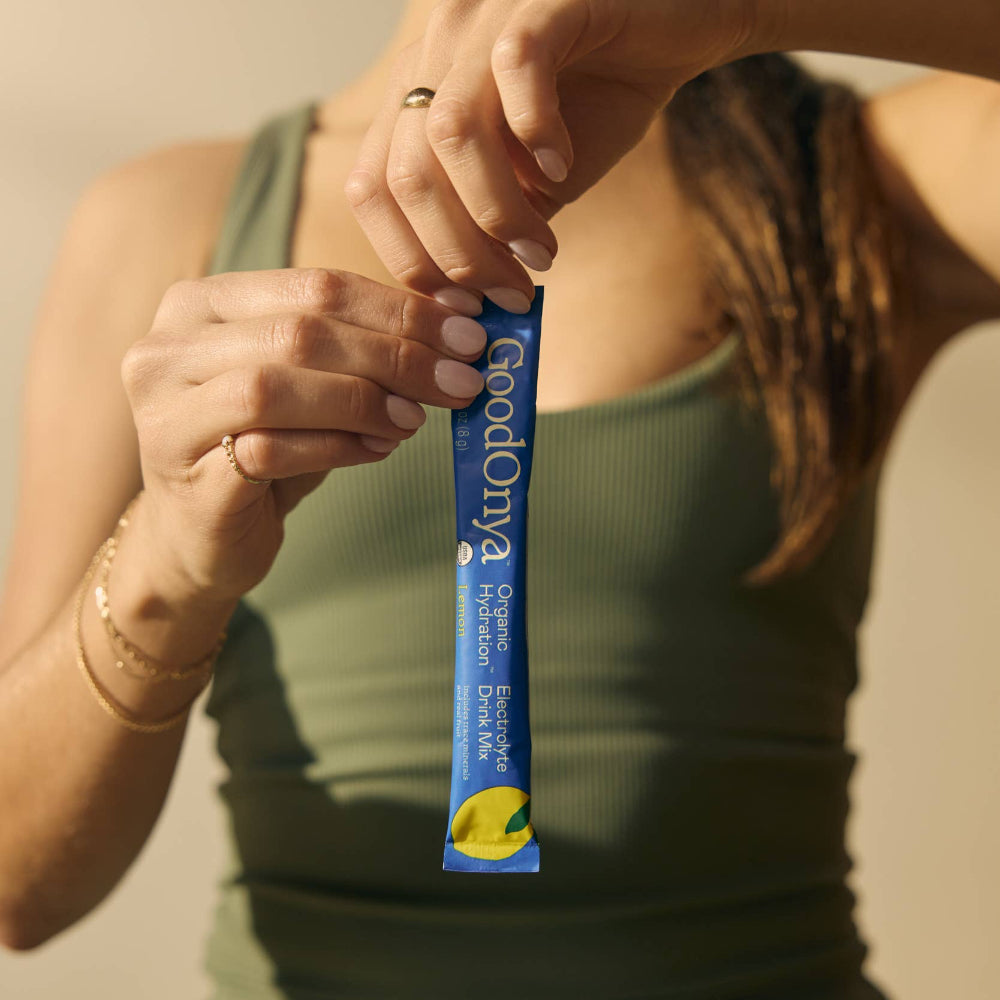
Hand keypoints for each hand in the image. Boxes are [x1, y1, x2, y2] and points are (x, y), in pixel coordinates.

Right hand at [120, 268, 486, 601]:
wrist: (197, 537)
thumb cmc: (261, 449)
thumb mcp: (308, 384)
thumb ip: (358, 349)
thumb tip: (455, 331)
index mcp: (202, 303)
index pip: (316, 285)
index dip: (401, 309)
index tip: (468, 336)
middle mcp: (168, 348)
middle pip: (300, 332)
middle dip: (397, 355)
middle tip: (462, 381)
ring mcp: (164, 412)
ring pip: (275, 386)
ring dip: (364, 401)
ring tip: (416, 419)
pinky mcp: (183, 474)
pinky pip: (267, 451)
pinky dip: (335, 448)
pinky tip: (378, 452)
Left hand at [345, 0, 757, 312]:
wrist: (677, 24)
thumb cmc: (601, 101)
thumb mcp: (536, 183)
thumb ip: (498, 228)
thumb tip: (474, 301)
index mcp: (417, 97)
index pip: (372, 189)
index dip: (410, 259)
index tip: (463, 307)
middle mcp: (434, 52)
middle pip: (406, 174)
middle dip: (458, 256)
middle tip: (510, 292)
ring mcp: (483, 18)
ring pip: (450, 133)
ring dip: (496, 213)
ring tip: (541, 249)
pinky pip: (517, 68)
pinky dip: (538, 134)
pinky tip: (563, 166)